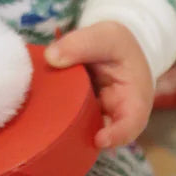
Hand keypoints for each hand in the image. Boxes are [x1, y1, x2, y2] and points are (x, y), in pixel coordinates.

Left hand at [45, 21, 153, 148]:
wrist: (111, 46)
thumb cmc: (116, 43)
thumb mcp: (105, 36)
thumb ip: (80, 44)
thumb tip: (51, 58)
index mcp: (135, 97)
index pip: (132, 123)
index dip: (118, 135)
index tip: (99, 139)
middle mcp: (118, 115)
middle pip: (106, 136)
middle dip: (86, 138)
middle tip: (62, 136)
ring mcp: (99, 118)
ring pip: (85, 133)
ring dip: (68, 132)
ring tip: (47, 127)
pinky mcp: (83, 116)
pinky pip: (71, 125)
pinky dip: (58, 122)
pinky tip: (41, 116)